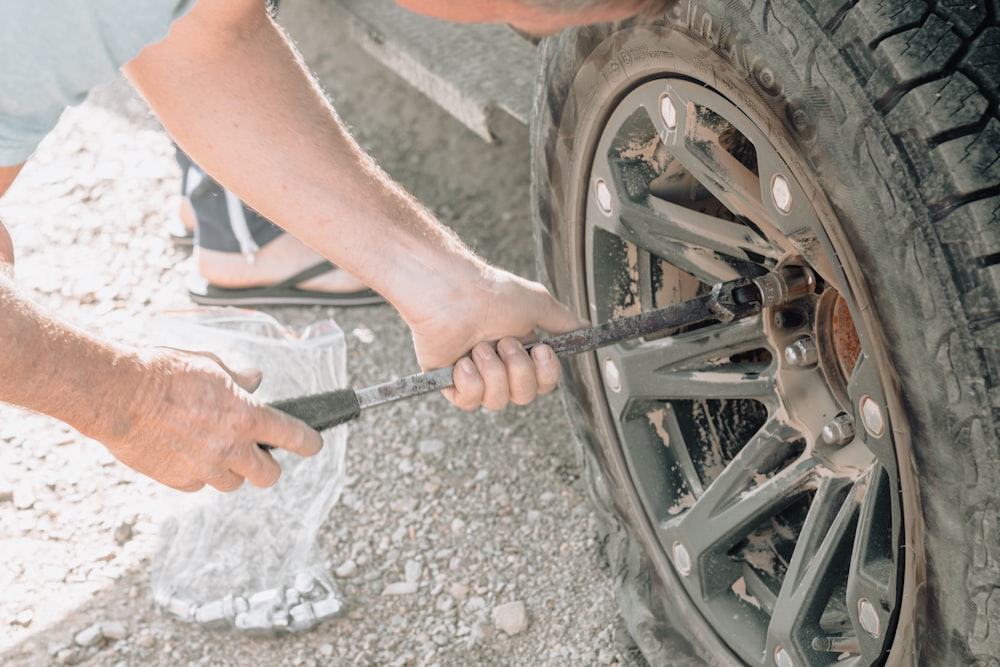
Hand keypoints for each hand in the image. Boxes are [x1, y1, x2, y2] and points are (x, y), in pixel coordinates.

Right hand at [95, 347, 322, 492]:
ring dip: (230, 471)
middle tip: (259, 456)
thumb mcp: (211, 362)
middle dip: (268, 467)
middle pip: (268, 475)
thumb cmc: (165, 372)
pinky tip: (185, 455)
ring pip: (232, 484)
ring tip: (214, 450)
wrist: (120, 395)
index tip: (313, 445)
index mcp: (246, 416)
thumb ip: (239, 375)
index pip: (292, 435)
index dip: (308, 442)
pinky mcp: (178, 480)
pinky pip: (198, 485)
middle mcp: (230, 448)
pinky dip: (197, 475)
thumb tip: (255, 379)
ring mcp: (204, 469)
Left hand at [406, 266, 583, 410]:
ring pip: (497, 401)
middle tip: (503, 342)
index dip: (545, 373)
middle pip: (524, 396)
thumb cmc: (492, 292)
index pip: (544, 383)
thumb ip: (565, 322)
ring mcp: (474, 375)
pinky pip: (469, 401)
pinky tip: (462, 360)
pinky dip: (469, 380)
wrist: (453, 292)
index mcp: (521, 351)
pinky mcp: (449, 382)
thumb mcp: (539, 304)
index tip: (540, 349)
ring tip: (478, 346)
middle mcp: (499, 366)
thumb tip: (586, 330)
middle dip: (517, 369)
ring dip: (492, 371)